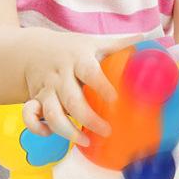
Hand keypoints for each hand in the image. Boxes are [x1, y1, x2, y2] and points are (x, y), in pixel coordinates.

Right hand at [20, 29, 132, 146]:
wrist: (32, 49)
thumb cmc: (72, 48)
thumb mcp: (93, 42)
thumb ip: (119, 43)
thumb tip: (148, 38)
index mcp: (78, 58)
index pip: (89, 72)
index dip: (101, 86)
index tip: (115, 99)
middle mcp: (61, 75)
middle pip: (72, 100)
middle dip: (88, 119)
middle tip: (107, 130)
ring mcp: (46, 88)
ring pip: (52, 113)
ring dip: (67, 131)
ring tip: (85, 141)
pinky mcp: (34, 99)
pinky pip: (29, 117)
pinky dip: (38, 128)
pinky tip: (51, 134)